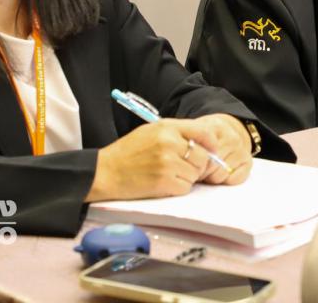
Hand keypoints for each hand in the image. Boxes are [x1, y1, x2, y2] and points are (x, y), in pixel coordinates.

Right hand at [88, 119, 213, 200]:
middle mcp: (169, 143)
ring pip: (195, 174)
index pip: (203, 132)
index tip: (211, 150)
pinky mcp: (164, 182)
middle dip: (197, 164)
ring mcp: (167, 163)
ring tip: (170, 174)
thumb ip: (176, 132)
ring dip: (187, 177)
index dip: (211, 143)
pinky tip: (165, 183)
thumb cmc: (128, 151)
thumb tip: (204, 142)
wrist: (106, 172)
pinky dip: (178, 188)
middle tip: (183, 167)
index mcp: (167, 127)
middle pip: (203, 156)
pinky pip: (186, 187)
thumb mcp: (151, 131)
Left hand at [185, 114, 252, 184]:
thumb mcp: (196, 132)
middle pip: (211, 167)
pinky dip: (226, 180)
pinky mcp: (248, 162)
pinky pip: (234, 179)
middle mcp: (232, 138)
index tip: (189, 164)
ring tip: (209, 170)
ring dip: (212, 177)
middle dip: (202, 172)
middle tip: (198, 169)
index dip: (193, 163)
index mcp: (216, 128)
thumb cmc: (208, 136)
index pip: (202, 154)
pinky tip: (222, 172)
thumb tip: (184, 162)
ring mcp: (242, 150)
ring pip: (221, 175)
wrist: (229, 131)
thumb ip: (190, 144)